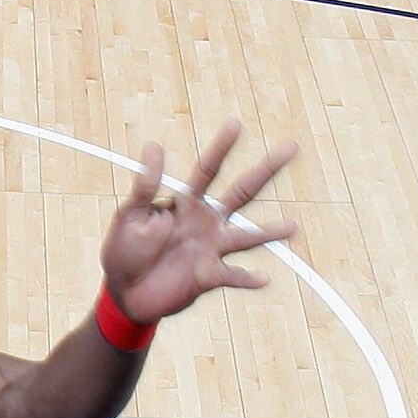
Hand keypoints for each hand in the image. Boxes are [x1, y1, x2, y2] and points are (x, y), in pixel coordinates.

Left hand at [101, 122, 299, 325]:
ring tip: (292, 226)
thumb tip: (153, 145)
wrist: (125, 292)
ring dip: (268, 232)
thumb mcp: (130, 214)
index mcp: (185, 203)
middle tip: (291, 148)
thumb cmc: (125, 249)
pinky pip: (232, 276)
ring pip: (246, 236)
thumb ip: (145, 185)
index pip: (206, 170)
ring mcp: (210, 248)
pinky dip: (248, 278)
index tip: (236, 125)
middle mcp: (204, 222)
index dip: (220, 148)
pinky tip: (263, 278)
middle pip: (240, 192)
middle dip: (265, 170)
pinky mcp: (208, 276)